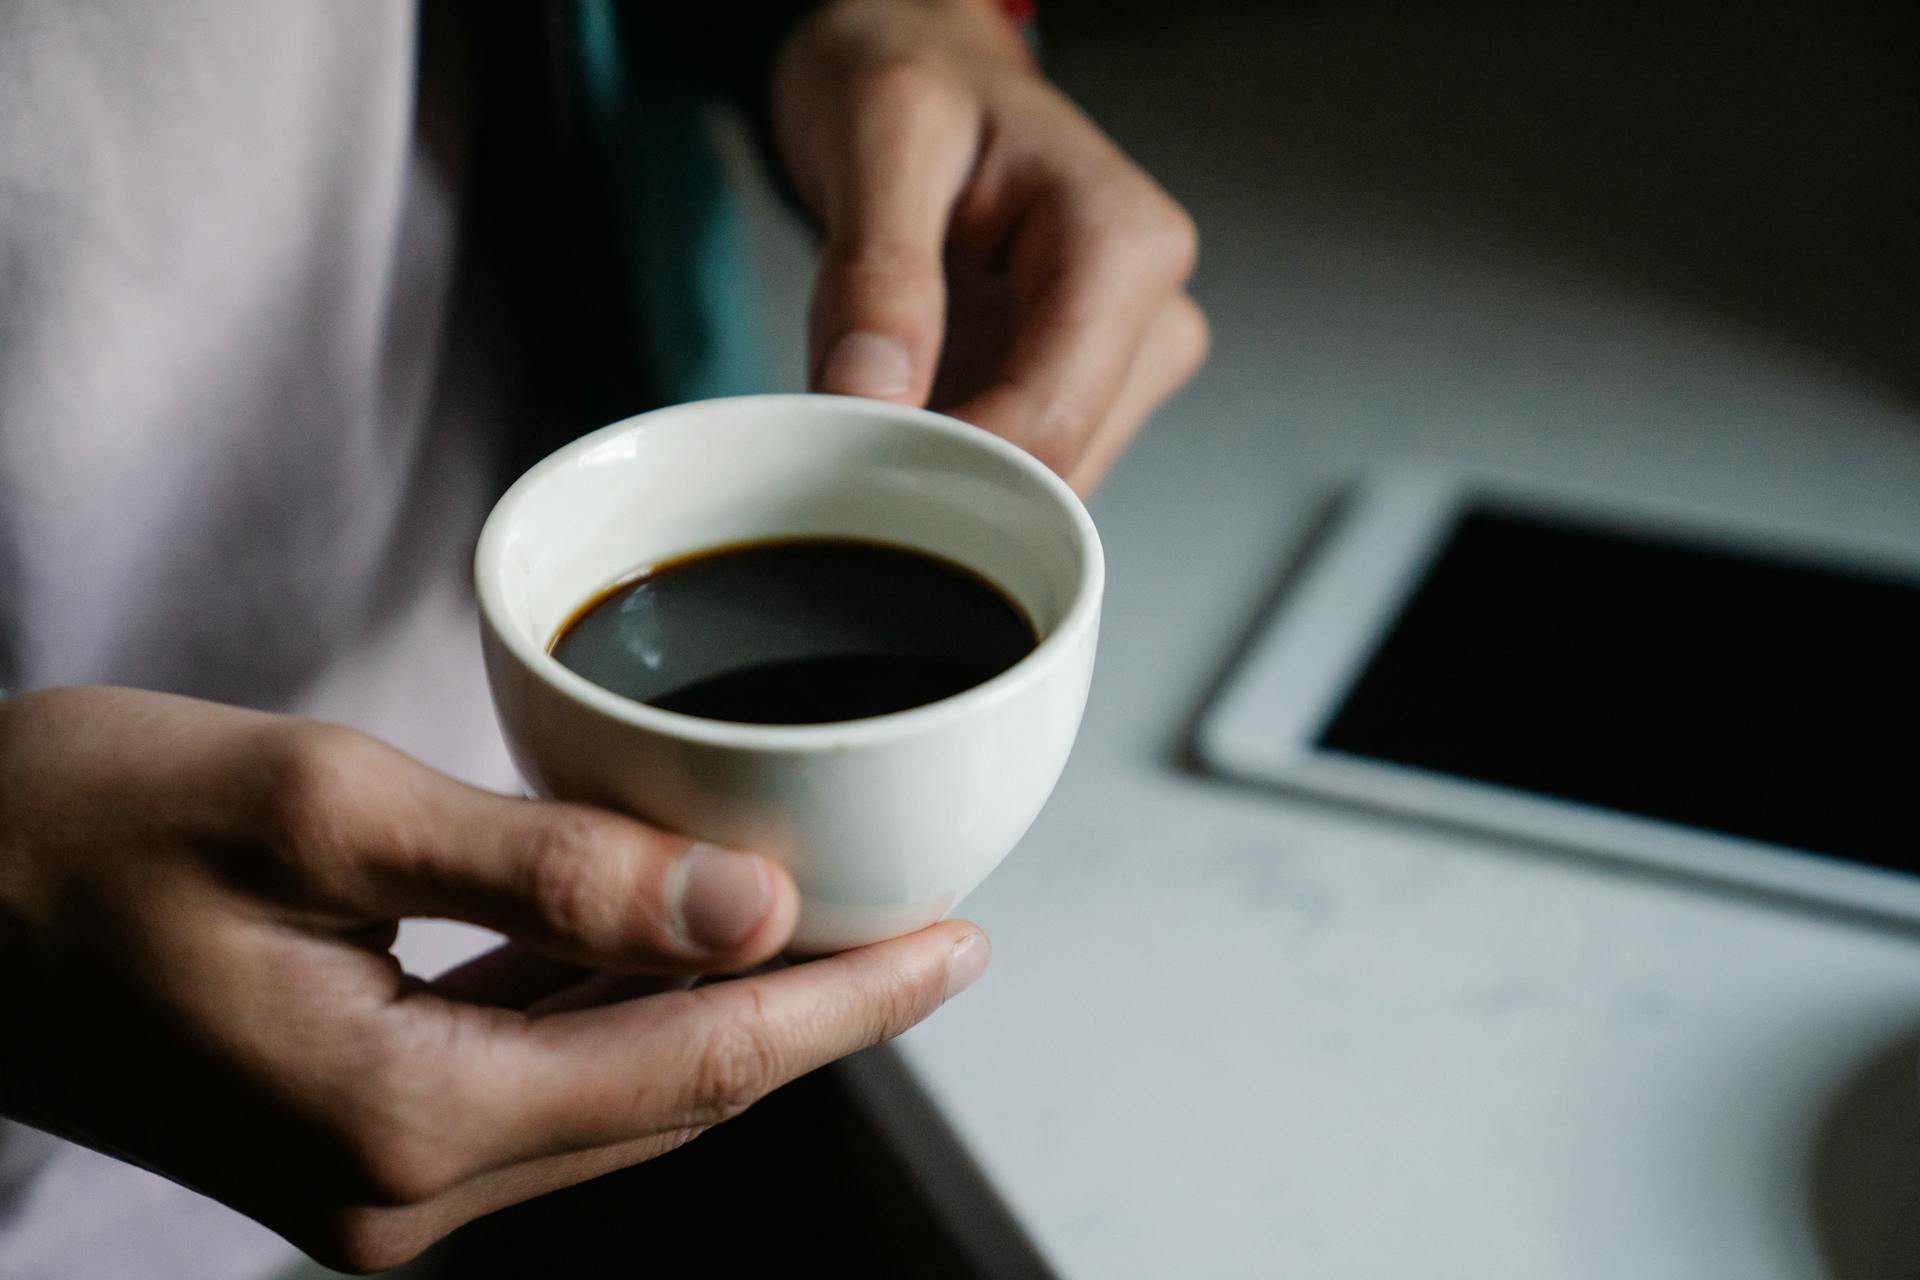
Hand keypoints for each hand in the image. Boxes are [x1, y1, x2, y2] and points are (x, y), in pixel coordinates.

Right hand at [0, 687, 987, 1271]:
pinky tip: (672, 946)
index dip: (849, 1005)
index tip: (962, 944)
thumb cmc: (73, 825)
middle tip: (932, 926)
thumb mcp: (321, 806)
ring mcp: (376, 1178)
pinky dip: (625, 1010)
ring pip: (617, 1086)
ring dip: (727, 1009)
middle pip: (676, 1087)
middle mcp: (402, 1185)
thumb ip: (549, 869)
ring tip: (840, 931)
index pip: (700, 1061)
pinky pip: (537, 1074)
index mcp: (403, 1116)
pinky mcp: (352, 1133)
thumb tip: (746, 908)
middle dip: (814, 1011)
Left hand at [775, 0, 1208, 492]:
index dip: (943, 468)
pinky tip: (906, 409)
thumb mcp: (876, 135)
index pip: (1047, 426)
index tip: (844, 461)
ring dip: (946, 477)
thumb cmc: (908, 73)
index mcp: (1124, 246)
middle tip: (840, 436)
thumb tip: (874, 398)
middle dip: (943, 478)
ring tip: (874, 402)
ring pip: (1039, 490)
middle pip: (1051, 473)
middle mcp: (1151, 314)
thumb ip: (876, 271)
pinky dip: (953, 465)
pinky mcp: (1083, 389)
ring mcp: (1124, 362)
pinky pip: (1020, 472)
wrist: (919, 60)